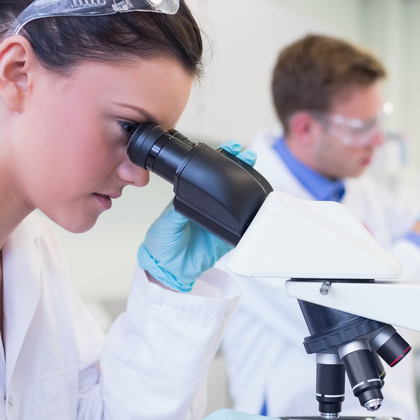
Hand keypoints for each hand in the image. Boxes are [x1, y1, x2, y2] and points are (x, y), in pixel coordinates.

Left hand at [136, 140, 255, 291]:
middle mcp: (208, 207)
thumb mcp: (166, 222)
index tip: (228, 149)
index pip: (208, 174)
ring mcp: (220, 221)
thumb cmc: (161, 244)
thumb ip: (176, 211)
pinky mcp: (228, 237)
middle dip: (240, 166)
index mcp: (192, 197)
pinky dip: (252, 215)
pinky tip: (258, 203)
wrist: (169, 270)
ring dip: (249, 186)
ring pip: (239, 200)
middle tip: (247, 156)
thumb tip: (187, 196)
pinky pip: (244, 226)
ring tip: (255, 171)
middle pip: (228, 183)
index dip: (219, 161)